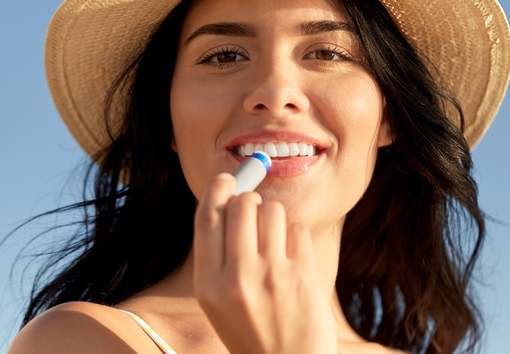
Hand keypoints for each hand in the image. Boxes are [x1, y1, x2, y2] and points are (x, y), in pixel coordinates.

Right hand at [193, 173, 337, 353]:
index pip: (207, 217)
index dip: (217, 190)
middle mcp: (237, 278)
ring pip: (272, 210)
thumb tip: (229, 197)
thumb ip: (218, 254)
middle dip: (249, 201)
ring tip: (275, 240)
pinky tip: (292, 255)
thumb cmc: (252, 329)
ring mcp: (272, 276)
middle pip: (241, 205)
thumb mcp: (218, 300)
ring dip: (274, 216)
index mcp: (207, 284)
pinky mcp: (303, 275)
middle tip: (254, 212)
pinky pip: (297, 227)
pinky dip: (294, 234)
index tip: (226, 180)